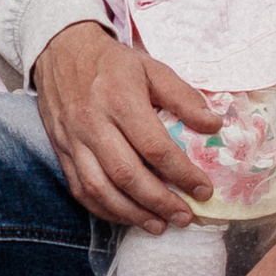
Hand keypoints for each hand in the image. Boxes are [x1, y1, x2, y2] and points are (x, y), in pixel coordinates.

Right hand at [34, 24, 218, 229]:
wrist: (61, 50)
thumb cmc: (113, 63)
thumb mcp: (152, 68)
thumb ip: (183, 97)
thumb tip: (214, 125)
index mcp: (120, 99)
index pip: (154, 146)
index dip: (181, 173)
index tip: (203, 190)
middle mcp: (93, 123)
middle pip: (127, 174)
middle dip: (159, 202)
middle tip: (185, 217)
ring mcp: (73, 140)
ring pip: (100, 189)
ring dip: (132, 214)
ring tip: (160, 225)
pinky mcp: (61, 151)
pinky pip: (80, 190)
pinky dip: (105, 210)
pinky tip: (127, 216)